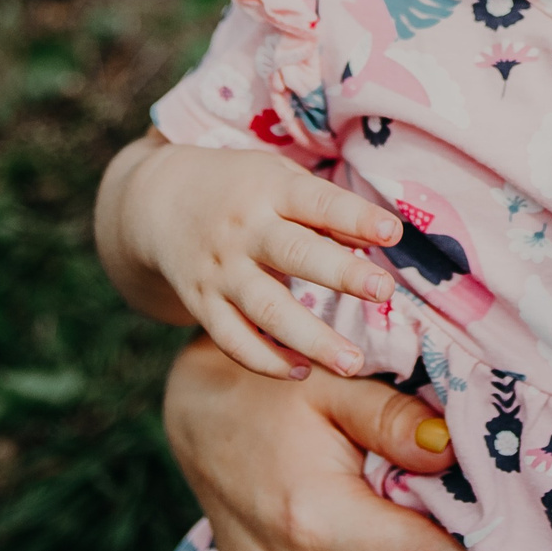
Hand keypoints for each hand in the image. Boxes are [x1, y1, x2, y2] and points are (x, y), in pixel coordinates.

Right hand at [97, 130, 404, 376]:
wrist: (158, 202)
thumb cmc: (242, 189)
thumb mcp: (279, 177)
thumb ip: (325, 207)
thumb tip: (381, 237)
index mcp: (270, 189)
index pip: (317, 201)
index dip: (354, 217)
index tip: (393, 232)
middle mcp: (244, 230)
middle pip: (294, 254)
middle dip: (340, 273)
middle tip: (385, 291)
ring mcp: (221, 270)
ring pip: (265, 308)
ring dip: (310, 338)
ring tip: (352, 362)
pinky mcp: (202, 304)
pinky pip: (233, 339)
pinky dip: (265, 360)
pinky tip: (302, 373)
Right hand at [165, 337, 460, 550]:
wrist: (194, 410)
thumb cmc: (265, 388)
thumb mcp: (332, 385)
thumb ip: (392, 420)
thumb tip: (451, 448)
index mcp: (318, 517)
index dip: (470, 538)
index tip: (499, 517)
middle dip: (438, 536)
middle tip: (465, 501)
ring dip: (399, 538)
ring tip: (420, 502)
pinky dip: (364, 543)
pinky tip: (382, 514)